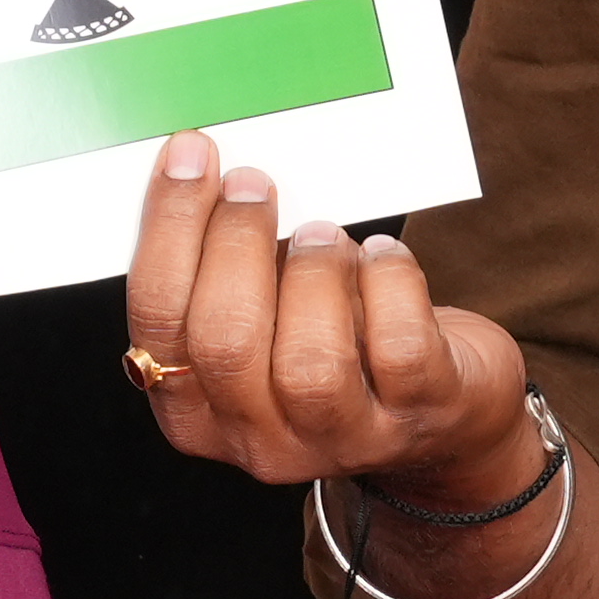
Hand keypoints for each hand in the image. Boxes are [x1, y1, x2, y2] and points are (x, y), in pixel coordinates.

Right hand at [120, 135, 535, 498]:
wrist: (440, 412)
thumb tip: (215, 174)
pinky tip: (383, 256)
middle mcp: (261, 442)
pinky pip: (400, 347)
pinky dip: (389, 282)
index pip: (159, 323)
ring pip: (312, 361)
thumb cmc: (335, 345)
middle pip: (226, 343)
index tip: (190, 156)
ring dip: (313, 272)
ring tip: (322, 234)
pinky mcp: (421, 413)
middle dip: (237, 242)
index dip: (170, 229)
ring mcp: (343, 438)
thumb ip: (228, 271)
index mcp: (196, 414)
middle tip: (255, 185)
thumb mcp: (262, 320)